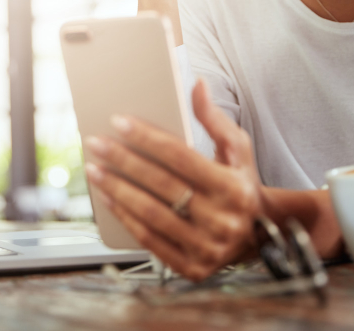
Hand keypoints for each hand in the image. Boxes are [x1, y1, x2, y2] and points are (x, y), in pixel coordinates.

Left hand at [84, 79, 262, 281]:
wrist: (259, 234)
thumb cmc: (241, 183)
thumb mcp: (237, 149)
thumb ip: (214, 118)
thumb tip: (196, 85)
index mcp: (234, 187)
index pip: (180, 157)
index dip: (147, 137)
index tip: (118, 122)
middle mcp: (222, 220)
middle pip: (161, 184)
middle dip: (122, 160)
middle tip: (96, 143)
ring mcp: (207, 248)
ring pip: (151, 213)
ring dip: (116, 189)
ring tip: (94, 169)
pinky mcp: (192, 268)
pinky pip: (150, 240)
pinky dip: (125, 217)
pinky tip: (108, 198)